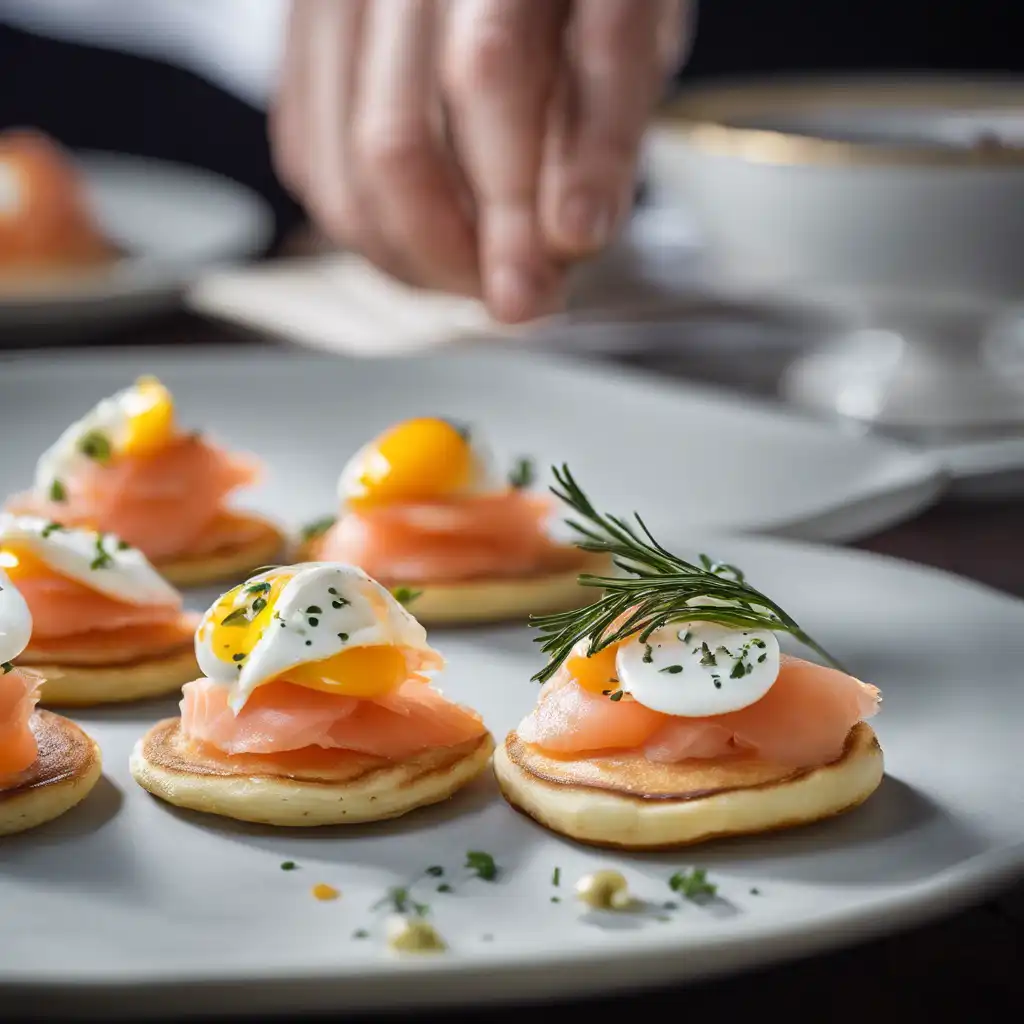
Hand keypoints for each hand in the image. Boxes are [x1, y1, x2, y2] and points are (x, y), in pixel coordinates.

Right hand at [270, 0, 692, 323]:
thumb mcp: (625, 23)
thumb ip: (602, 120)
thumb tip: (570, 237)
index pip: (494, 71)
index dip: (519, 195)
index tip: (558, 266)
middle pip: (395, 141)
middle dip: (459, 250)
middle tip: (517, 295)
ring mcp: (336, 2)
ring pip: (344, 168)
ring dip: (413, 256)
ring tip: (476, 274)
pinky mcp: (304, 39)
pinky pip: (308, 158)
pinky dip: (368, 225)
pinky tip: (425, 237)